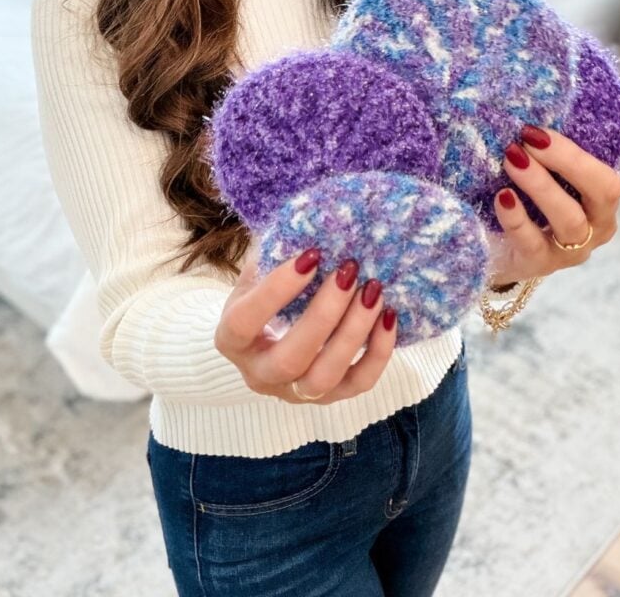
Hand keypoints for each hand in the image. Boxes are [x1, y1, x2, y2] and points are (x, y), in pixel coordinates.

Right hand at [214, 249, 396, 404]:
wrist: (266, 338)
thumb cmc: (263, 294)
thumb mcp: (257, 272)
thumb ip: (273, 253)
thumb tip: (308, 221)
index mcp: (232, 339)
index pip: (246, 321)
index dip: (277, 290)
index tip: (311, 255)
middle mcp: (258, 374)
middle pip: (291, 358)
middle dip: (325, 314)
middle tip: (350, 271)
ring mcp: (294, 392)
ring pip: (325, 377)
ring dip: (354, 333)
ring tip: (373, 291)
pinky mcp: (330, 398)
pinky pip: (359, 383)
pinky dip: (379, 352)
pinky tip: (388, 316)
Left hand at [489, 124, 619, 285]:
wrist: (493, 250)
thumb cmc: (524, 202)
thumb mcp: (541, 176)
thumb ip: (544, 155)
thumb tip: (529, 122)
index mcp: (600, 202)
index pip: (606, 178)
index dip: (575, 153)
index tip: (538, 131)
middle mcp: (594, 228)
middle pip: (601, 195)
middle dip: (566, 162)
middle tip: (526, 141)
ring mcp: (569, 251)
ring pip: (570, 220)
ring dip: (541, 186)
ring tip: (512, 160)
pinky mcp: (538, 264)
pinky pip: (532, 242)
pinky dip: (517, 217)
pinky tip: (502, 197)